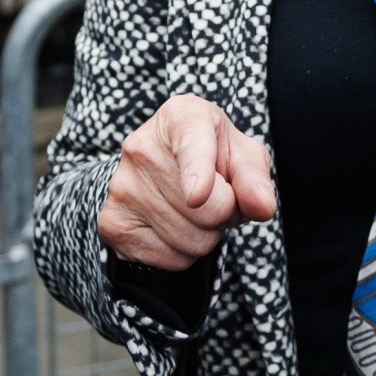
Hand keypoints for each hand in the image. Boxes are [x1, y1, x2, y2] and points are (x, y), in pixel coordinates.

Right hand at [97, 95, 276, 270]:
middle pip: (206, 208)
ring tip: (196, 209)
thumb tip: (263, 207)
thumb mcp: (240, 152)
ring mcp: (122, 187)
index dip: (197, 172)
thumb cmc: (211, 154)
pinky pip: (170, 259)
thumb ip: (255, 177)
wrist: (158, 167)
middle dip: (226, 212)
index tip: (197, 195)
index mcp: (181, 116)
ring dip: (207, 234)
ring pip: (191, 239)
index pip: (193, 145)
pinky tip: (175, 224)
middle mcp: (142, 147)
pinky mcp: (112, 223)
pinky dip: (184, 252)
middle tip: (218, 195)